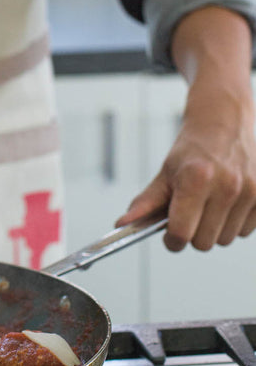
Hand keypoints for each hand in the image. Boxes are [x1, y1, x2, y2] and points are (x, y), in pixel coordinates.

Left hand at [116, 94, 255, 250]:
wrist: (225, 122)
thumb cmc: (193, 149)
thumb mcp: (165, 172)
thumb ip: (145, 202)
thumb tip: (122, 224)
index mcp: (197, 179)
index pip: (182, 233)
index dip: (172, 240)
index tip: (170, 234)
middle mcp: (227, 186)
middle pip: (204, 243)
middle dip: (192, 233)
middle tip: (189, 213)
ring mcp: (250, 192)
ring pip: (225, 240)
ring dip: (214, 229)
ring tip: (209, 203)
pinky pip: (245, 232)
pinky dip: (233, 223)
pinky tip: (226, 203)